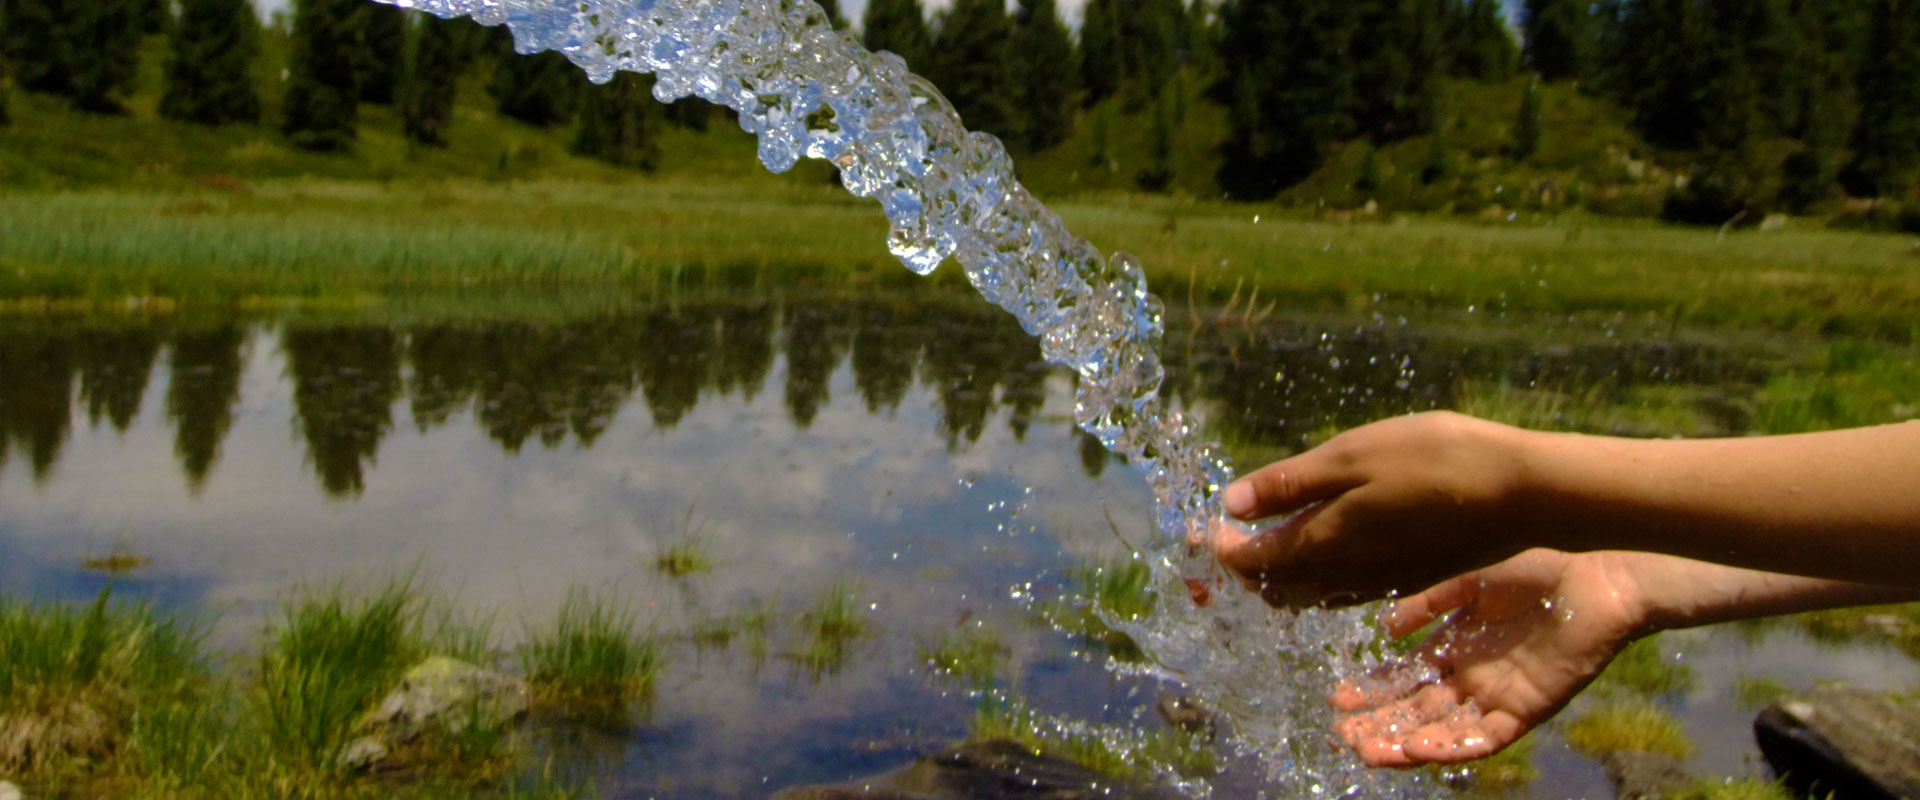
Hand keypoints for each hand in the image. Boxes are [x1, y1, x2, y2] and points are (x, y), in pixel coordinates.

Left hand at [1213, 412, 1537, 606]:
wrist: (1522, 494)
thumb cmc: (1436, 460)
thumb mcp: (1353, 456)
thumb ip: (1290, 485)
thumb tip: (1230, 504)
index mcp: (1324, 543)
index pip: (1251, 560)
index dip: (1221, 549)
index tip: (1200, 531)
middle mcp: (1345, 575)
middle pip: (1275, 587)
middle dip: (1243, 569)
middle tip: (1223, 543)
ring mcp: (1378, 581)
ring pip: (1309, 594)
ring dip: (1278, 577)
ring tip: (1261, 549)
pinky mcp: (1407, 578)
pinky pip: (1343, 591)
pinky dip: (1315, 579)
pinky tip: (1320, 554)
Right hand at [1331, 549, 1644, 765]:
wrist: (1597, 572)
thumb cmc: (1538, 564)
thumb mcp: (1468, 577)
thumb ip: (1428, 602)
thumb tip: (1386, 629)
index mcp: (1456, 645)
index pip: (1404, 677)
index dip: (1372, 691)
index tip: (1338, 698)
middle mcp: (1472, 676)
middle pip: (1416, 711)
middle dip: (1379, 725)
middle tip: (1343, 735)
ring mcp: (1497, 696)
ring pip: (1442, 731)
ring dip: (1405, 744)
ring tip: (1369, 750)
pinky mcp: (1526, 710)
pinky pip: (1485, 738)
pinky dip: (1452, 746)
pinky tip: (1420, 747)